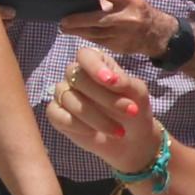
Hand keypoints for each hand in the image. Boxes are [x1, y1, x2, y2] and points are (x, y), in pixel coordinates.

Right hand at [42, 47, 164, 174]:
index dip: (94, 66)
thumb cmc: (134, 109)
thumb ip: (125, 82)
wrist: (131, 140)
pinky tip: (94, 133)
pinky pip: (59, 116)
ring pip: (69, 99)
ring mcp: (64, 94)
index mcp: (96, 63)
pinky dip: (79, 127)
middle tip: (130, 112)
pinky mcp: (56, 114)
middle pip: (77, 78)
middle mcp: (76, 76)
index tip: (110, 80)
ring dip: (97, 118)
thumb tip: (110, 78)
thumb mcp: (137, 94)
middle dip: (105, 98)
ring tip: (119, 131)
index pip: (85, 55)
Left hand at [62, 0, 178, 62]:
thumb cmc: (139, 12)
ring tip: (65, 27)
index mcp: (131, 1)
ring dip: (78, 30)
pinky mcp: (121, 46)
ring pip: (96, 33)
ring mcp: (124, 34)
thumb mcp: (130, 0)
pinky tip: (79, 33)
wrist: (158, 35)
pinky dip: (88, 37)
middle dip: (78, 20)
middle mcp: (128, 18)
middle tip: (63, 20)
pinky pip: (99, 41)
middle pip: (99, 19)